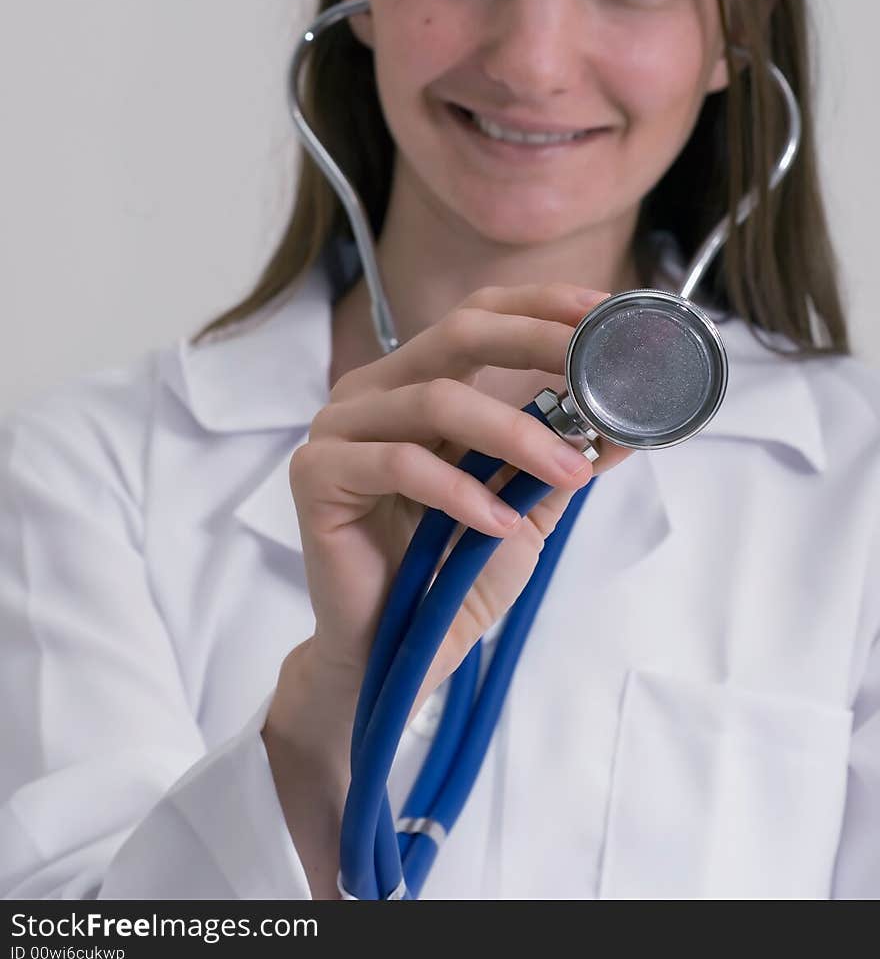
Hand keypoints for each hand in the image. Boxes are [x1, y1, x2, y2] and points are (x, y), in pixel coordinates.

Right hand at [287, 282, 632, 704]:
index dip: (541, 305)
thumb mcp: (527, 505)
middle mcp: (375, 391)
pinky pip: (398, 464)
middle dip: (535, 344)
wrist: (396, 653)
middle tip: (595, 373)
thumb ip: (565, 455)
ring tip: (569, 473)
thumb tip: (629, 418)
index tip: (603, 311)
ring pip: (435, 399)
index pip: (480, 317)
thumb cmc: (454, 572)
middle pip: (457, 335)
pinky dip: (460, 491)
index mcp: (418, 382)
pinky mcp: (317, 474)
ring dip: (515, 434)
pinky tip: (501, 523)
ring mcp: (340, 428)